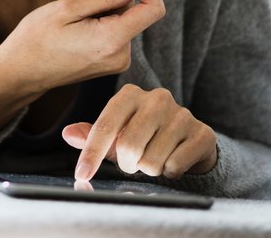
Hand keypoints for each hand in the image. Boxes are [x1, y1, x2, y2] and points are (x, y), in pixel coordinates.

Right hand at [0, 0, 165, 95]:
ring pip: (124, 22)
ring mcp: (116, 62)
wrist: (20, 73)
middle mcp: (120, 55)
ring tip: (75, 9)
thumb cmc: (36, 39)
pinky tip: (77, 22)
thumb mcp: (67, 9)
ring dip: (106, 8)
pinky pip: (115, 33)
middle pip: (135, 13)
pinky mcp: (109, 63)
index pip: (153, 9)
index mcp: (112, 40)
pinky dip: (102, 21)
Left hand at [62, 84, 217, 180]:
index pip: (105, 126)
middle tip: (134, 163)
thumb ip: (92, 134)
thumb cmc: (144, 136)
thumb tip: (69, 134)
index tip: (82, 175)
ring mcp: (182, 114)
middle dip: (128, 164)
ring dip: (149, 169)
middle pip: (129, 147)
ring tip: (155, 158)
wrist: (190, 140)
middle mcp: (156, 98)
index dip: (92, 154)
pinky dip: (170, 172)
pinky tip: (174, 160)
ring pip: (152, 161)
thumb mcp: (116, 134)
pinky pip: (174, 166)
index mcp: (130, 94)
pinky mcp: (202, 133)